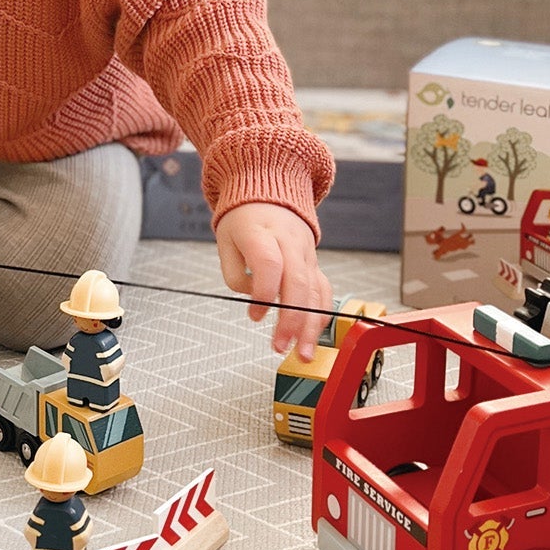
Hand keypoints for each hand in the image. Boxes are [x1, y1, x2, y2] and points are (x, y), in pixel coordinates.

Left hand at [215, 202, 332, 360]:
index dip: (263, 292)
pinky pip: (324, 289)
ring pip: (315, 290)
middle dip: (291, 320)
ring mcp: (306, 253)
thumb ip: (235, 275)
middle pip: (297, 282)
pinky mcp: (314, 263)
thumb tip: (255, 300)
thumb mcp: (226, 242)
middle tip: (280, 346)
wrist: (269, 196)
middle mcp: (289, 242)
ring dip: (311, 325)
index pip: (269, 263)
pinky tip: (315, 334)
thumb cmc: (243, 221)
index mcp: (261, 232)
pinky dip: (322, 313)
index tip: (254, 315)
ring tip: (303, 353)